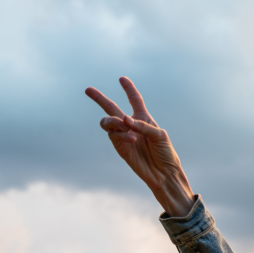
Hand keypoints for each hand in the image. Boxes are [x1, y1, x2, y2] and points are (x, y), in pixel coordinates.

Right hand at [85, 77, 194, 216]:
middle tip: (88, 89)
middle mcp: (131, 125)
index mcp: (143, 119)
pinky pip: (113, 136)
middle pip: (111, 108)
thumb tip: (124, 119)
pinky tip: (131, 139)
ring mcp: (124, 136)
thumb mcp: (160, 135)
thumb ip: (143, 125)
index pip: (134, 100)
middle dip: (99, 98)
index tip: (122, 79)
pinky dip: (121, 134)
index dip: (128, 89)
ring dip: (114, 121)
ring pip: (108, 122)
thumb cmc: (166, 153)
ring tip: (124, 126)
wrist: (164, 174)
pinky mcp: (120, 148)